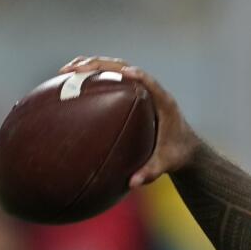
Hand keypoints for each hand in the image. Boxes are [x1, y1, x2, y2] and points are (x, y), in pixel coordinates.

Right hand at [59, 56, 199, 188]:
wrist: (185, 147)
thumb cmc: (176, 155)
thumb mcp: (166, 164)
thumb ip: (152, 172)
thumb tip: (132, 184)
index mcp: (164, 102)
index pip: (148, 82)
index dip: (135, 75)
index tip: (118, 72)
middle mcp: (152, 90)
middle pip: (125, 67)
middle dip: (98, 65)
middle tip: (73, 70)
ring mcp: (141, 88)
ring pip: (116, 68)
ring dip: (91, 66)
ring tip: (65, 71)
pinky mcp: (133, 92)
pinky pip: (112, 78)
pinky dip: (93, 77)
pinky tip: (70, 83)